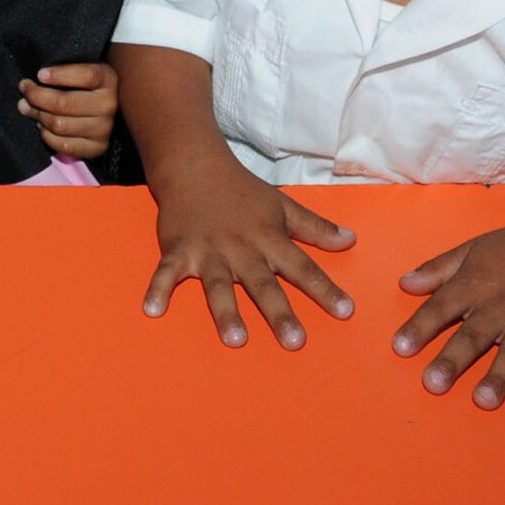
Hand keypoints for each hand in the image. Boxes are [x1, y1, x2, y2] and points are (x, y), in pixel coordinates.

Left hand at [19, 61, 116, 159]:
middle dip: (37, 97)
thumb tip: (27, 88)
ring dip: (39, 116)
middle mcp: (108, 104)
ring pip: (60, 125)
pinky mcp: (97, 147)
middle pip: (64, 103)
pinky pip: (63, 145)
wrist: (102, 110)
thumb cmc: (84, 85)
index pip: (86, 76)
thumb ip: (57, 73)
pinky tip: (42, 125)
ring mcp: (104, 128)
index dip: (60, 75)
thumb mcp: (78, 69)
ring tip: (29, 108)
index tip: (40, 74)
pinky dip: (47, 135)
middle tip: (25, 90)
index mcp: (107, 79)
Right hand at [141, 162, 356, 347]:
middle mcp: (241, 248)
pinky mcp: (178, 249)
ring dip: (226, 310)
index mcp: (268, 238)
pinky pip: (167, 271)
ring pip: (219, 284)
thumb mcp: (282, 205)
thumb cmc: (242, 190)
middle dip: (278, 312)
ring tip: (236, 338)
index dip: (324, 289)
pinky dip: (158, 288)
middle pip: (263, 284)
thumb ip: (315, 228)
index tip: (345, 312)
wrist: (194, 164)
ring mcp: (208, 250)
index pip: (302, 267)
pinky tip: (153, 309)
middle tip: (294, 341)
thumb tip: (351, 240)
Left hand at [392, 222, 504, 409]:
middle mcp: (501, 306)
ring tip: (483, 400)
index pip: (441, 307)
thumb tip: (404, 284)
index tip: (399, 348)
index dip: (420, 327)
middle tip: (432, 384)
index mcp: (475, 284)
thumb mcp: (470, 250)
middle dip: (452, 360)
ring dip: (500, 377)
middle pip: (473, 336)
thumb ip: (437, 270)